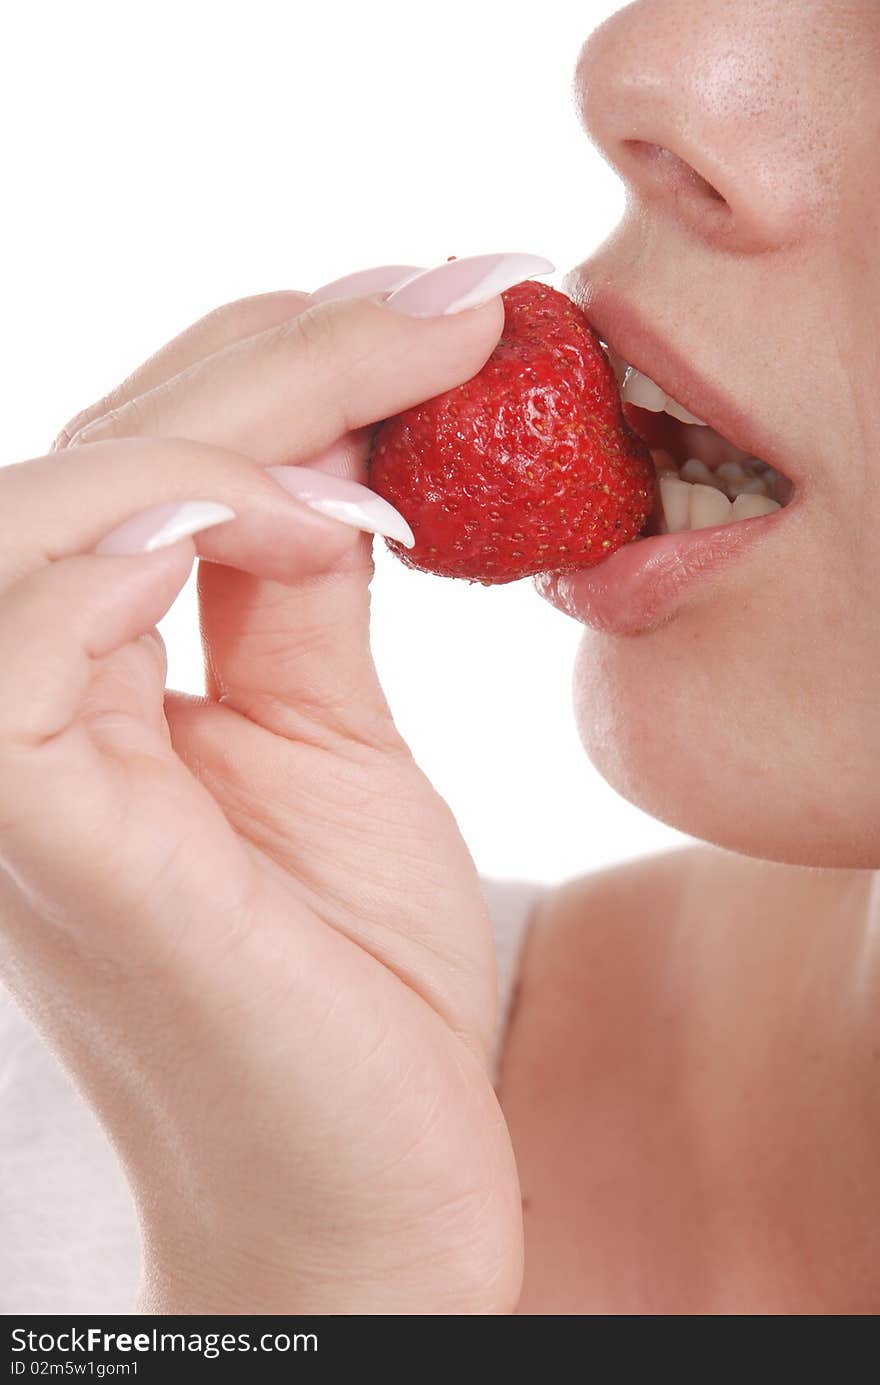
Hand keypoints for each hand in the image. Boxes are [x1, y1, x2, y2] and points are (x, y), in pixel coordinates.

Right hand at [0, 271, 523, 1313]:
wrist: (366, 1188)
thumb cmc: (353, 985)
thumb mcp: (337, 745)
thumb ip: (300, 597)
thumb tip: (327, 445)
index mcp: (93, 687)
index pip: (135, 468)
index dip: (270, 369)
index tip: (429, 312)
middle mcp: (26, 712)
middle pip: (94, 460)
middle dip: (275, 359)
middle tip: (446, 302)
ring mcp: (10, 773)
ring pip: (33, 514)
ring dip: (220, 430)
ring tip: (386, 418)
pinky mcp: (35, 834)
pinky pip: (19, 637)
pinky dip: (146, 539)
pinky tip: (298, 521)